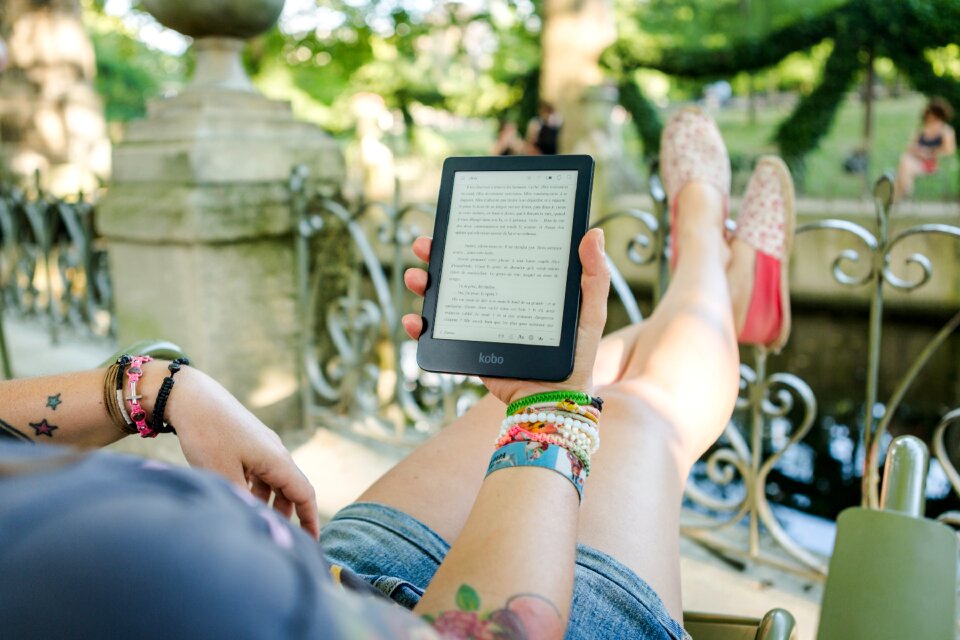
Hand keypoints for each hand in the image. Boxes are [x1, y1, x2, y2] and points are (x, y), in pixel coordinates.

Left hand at [158, 364, 320, 538]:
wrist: (191, 397)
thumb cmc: (209, 435)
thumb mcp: (224, 476)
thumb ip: (244, 503)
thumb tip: (257, 525)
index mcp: (277, 461)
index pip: (305, 495)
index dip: (311, 521)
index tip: (312, 544)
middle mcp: (275, 452)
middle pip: (291, 490)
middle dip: (288, 516)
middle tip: (279, 540)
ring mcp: (261, 446)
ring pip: (273, 482)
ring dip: (269, 503)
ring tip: (255, 523)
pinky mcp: (246, 443)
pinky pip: (259, 472)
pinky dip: (255, 490)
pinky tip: (238, 498)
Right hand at [401, 228, 609, 405]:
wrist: (553, 403)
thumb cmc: (578, 357)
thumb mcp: (590, 313)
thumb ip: (594, 277)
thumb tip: (593, 233)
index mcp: (522, 284)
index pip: (494, 252)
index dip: (473, 235)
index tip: (458, 219)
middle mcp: (497, 299)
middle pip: (461, 270)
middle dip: (437, 255)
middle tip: (424, 245)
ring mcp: (479, 324)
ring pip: (443, 298)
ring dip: (423, 284)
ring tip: (416, 277)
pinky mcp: (468, 348)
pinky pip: (437, 336)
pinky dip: (420, 327)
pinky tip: (414, 320)